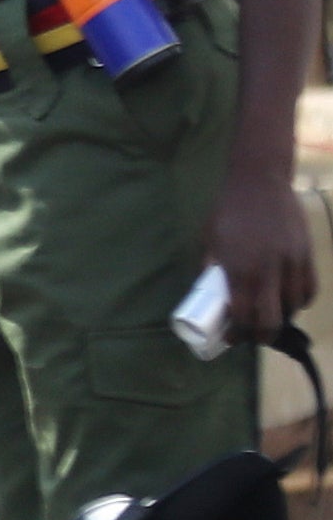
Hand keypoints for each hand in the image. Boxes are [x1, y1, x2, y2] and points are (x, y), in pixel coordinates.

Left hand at [204, 161, 317, 340]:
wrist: (260, 182)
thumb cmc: (229, 209)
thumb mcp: (211, 239)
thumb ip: (213, 267)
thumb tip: (211, 293)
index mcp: (239, 269)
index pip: (242, 314)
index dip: (237, 333)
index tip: (231, 337)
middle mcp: (267, 271)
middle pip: (270, 320)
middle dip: (262, 335)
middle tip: (253, 336)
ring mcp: (291, 264)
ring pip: (293, 307)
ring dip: (282, 317)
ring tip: (270, 316)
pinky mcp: (307, 256)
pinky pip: (309, 290)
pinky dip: (300, 300)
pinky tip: (289, 301)